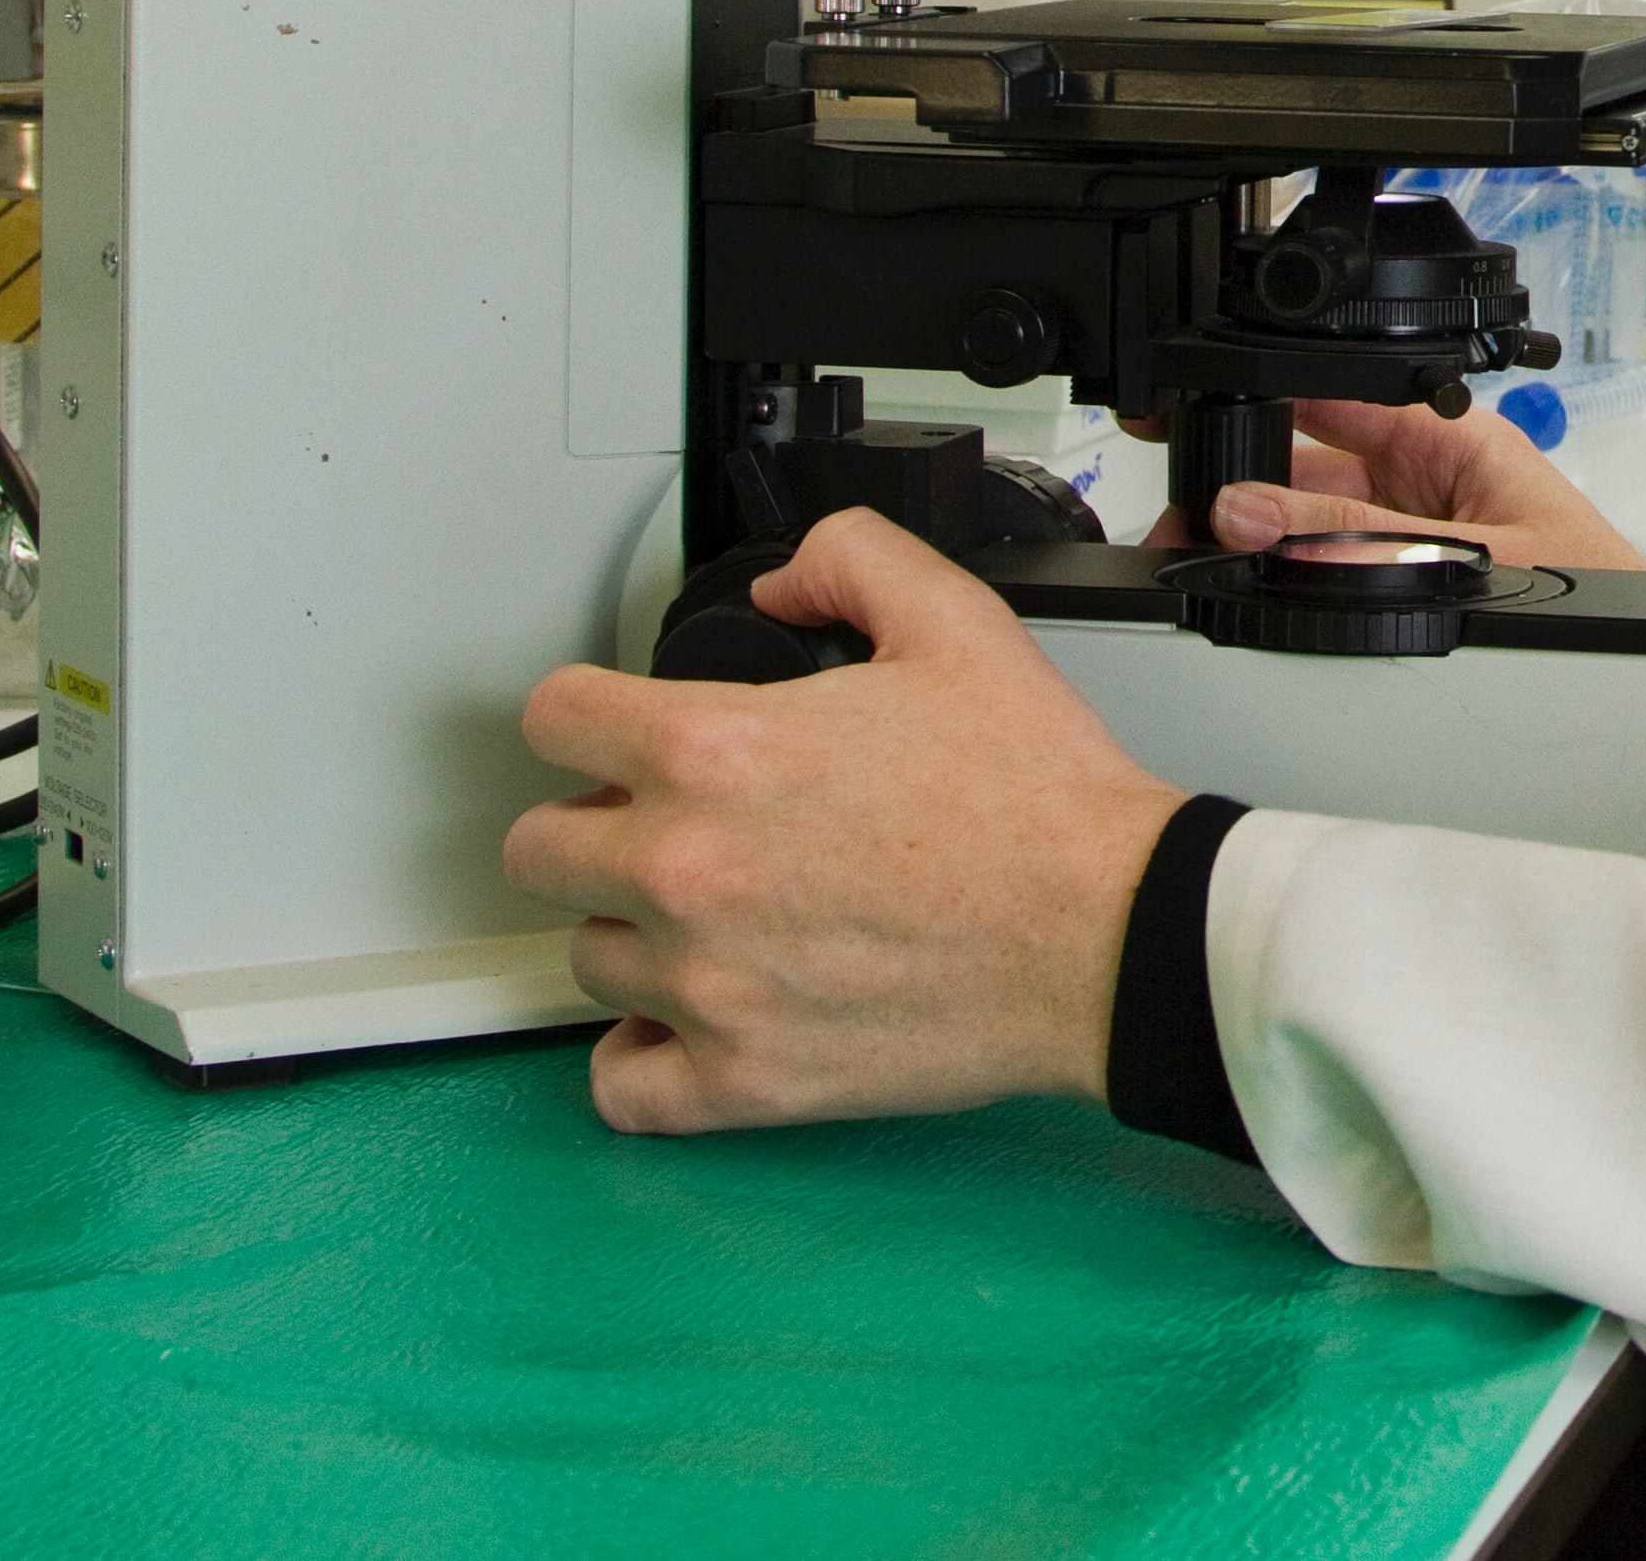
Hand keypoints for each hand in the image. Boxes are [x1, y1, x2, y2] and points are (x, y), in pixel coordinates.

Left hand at [501, 510, 1183, 1135]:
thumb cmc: (1040, 800)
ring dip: (634, 933)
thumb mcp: (956, 622)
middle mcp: (685, 868)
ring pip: (585, 960)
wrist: (1109, 930)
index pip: (552, 718)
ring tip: (711, 917)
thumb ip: (851, 560)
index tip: (611, 731)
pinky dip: (642, 1057)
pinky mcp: (741, 1080)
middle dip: (590, 824)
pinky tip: (691, 1016)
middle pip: (537, 849)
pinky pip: (620, 1085)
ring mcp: (704, 984)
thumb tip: (786, 577)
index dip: (586, 711)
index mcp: (716, 750)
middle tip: (662, 824)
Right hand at [1205, 393, 1645, 574]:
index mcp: (1452, 437)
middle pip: (1313, 467)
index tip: (1199, 412)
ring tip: (1204, 554)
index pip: (1340, 394)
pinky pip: (1336, 568)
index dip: (1268, 397)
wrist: (1644, 670)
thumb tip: (1256, 514)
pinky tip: (1255, 588)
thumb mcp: (1466, 557)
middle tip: (1187, 516)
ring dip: (1264, 540)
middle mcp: (1428, 476)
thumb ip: (1355, 541)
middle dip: (1249, 486)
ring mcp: (1416, 528)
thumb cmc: (1596, 584)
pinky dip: (1292, 580)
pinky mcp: (1413, 578)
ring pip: (1316, 522)